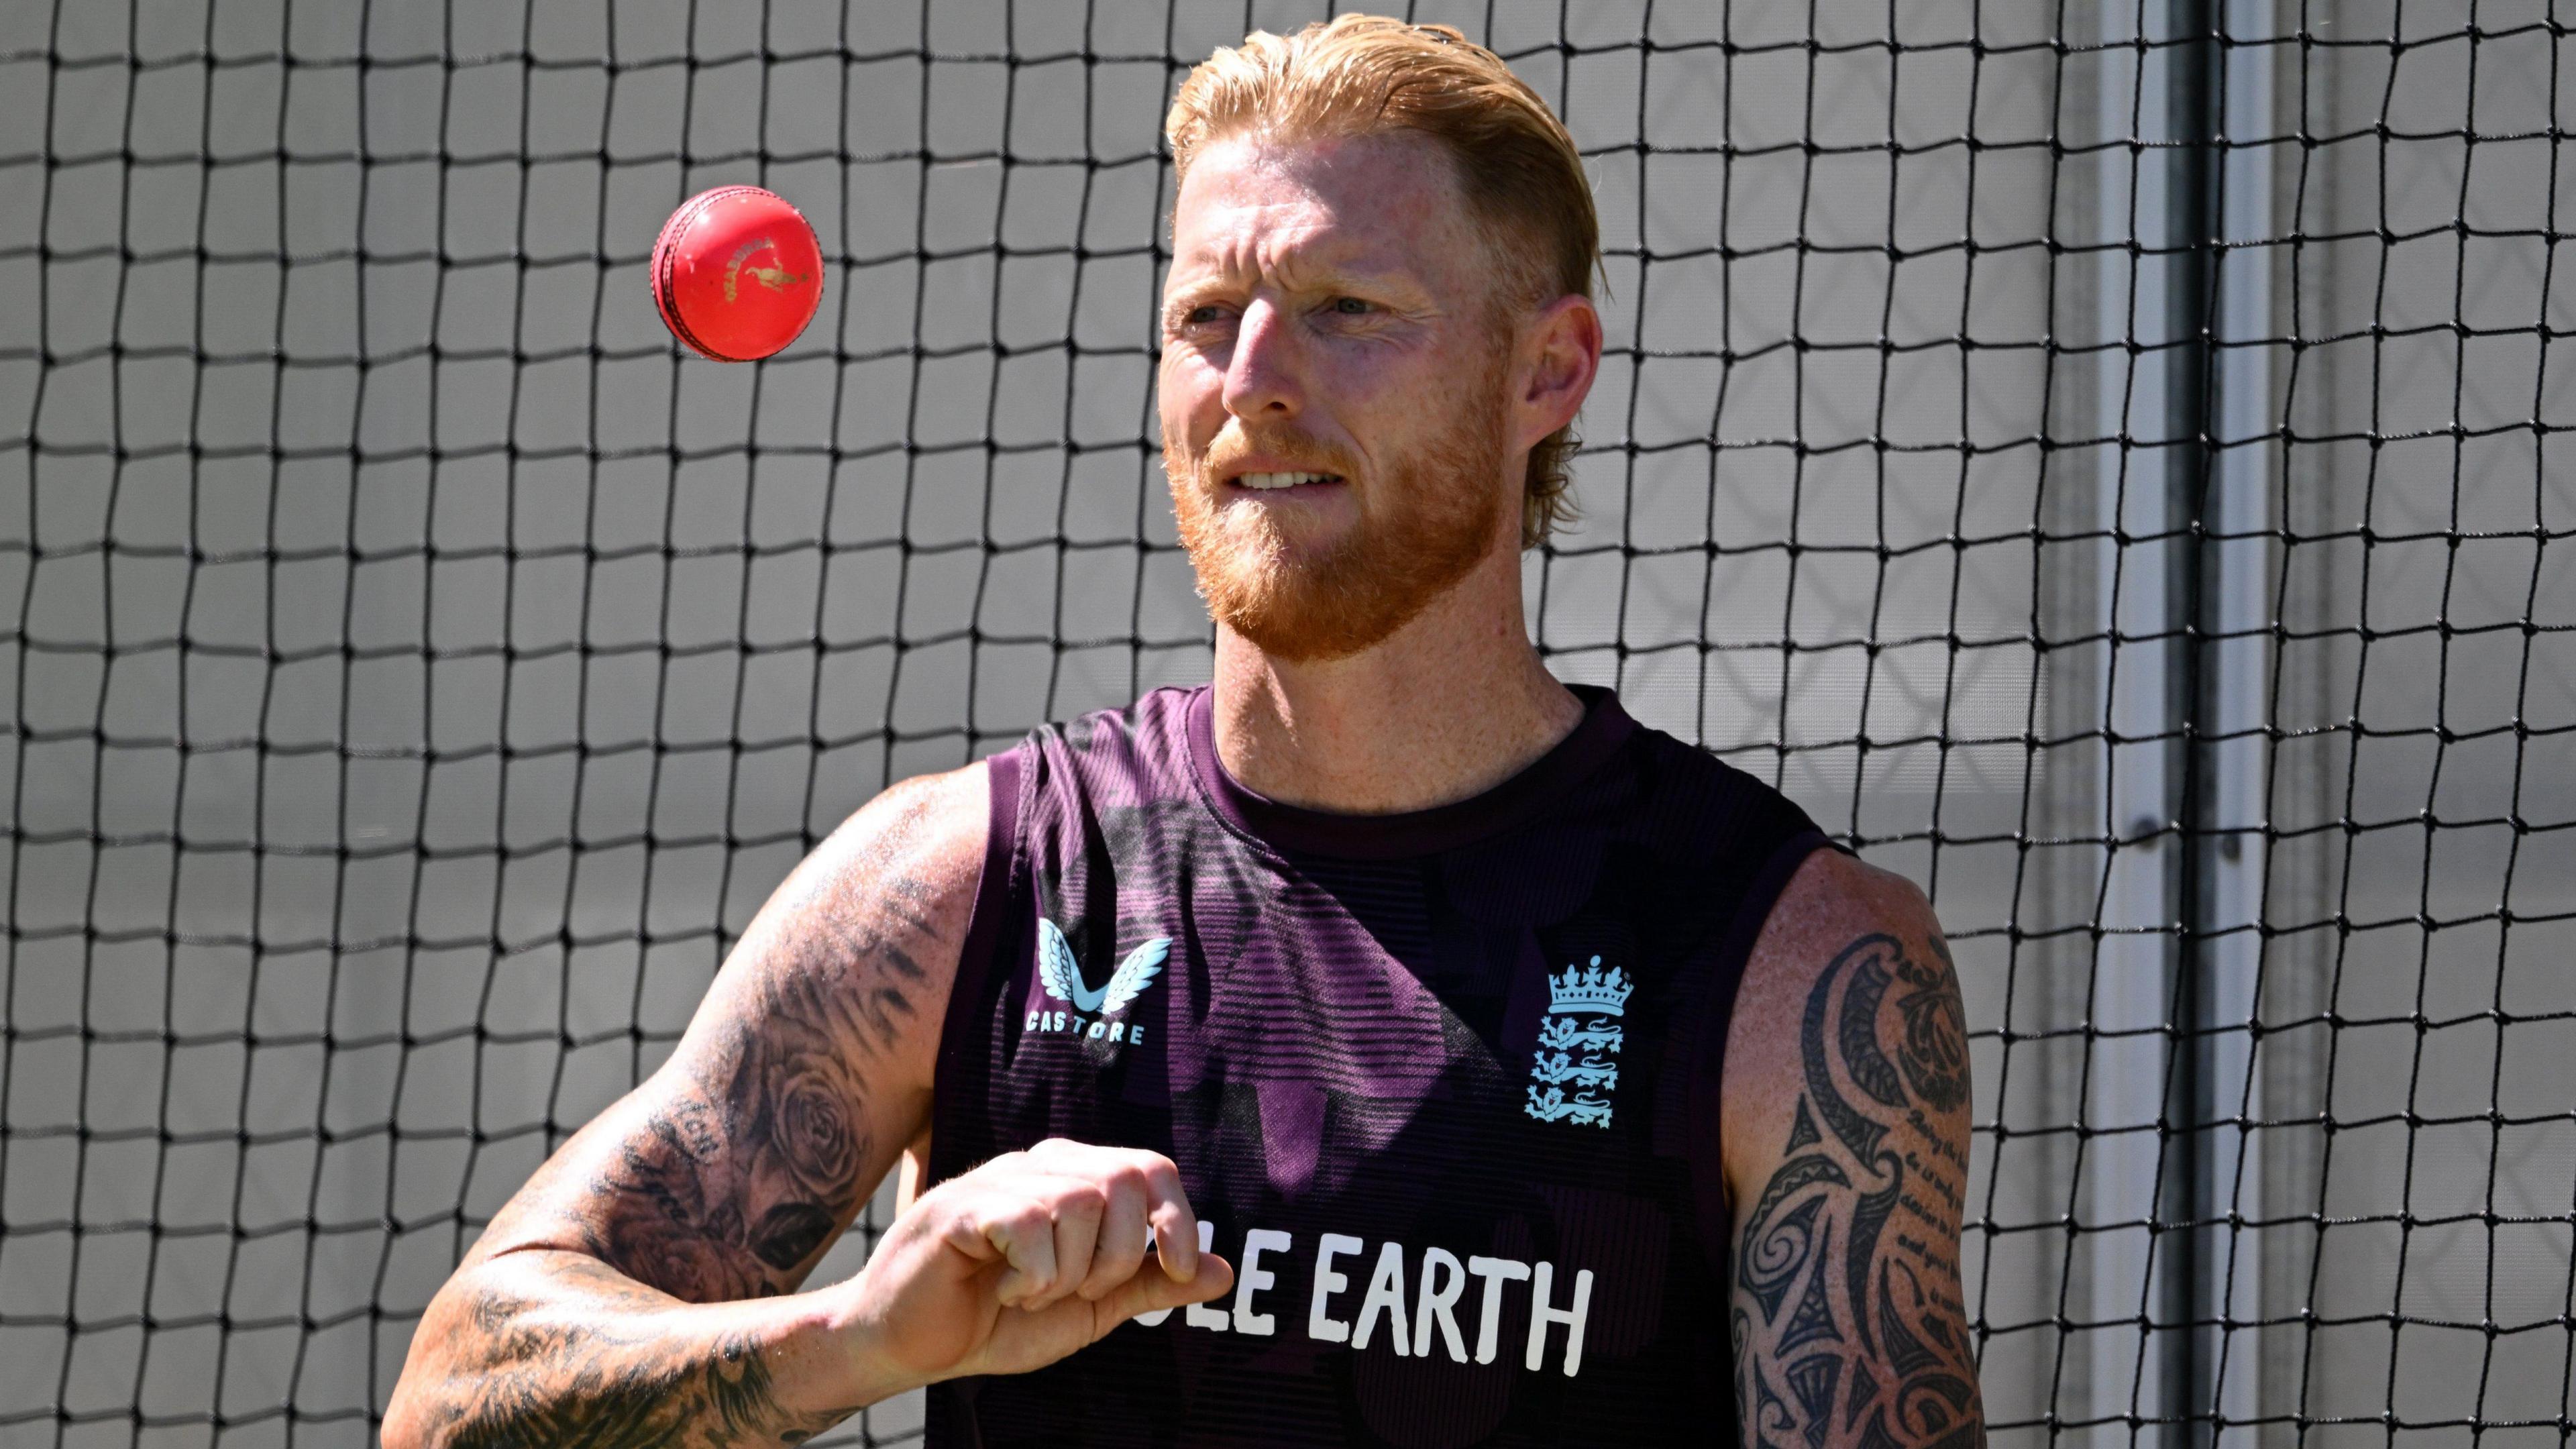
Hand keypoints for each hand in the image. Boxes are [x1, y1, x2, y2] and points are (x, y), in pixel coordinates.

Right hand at [835, 1138, 1233, 1391]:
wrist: (909, 1347)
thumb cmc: (995, 1321)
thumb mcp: (1089, 1309)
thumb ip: (1150, 1285)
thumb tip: (1223, 1270)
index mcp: (1073, 1178)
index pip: (1151, 1167)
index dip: (1178, 1219)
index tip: (1175, 1271)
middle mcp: (1038, 1165)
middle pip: (1123, 1179)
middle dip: (1120, 1254)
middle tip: (1082, 1292)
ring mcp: (996, 1181)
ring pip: (1078, 1202)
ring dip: (1070, 1272)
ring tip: (1035, 1293)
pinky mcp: (960, 1209)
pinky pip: (1028, 1223)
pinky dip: (1032, 1275)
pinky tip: (1006, 1291)